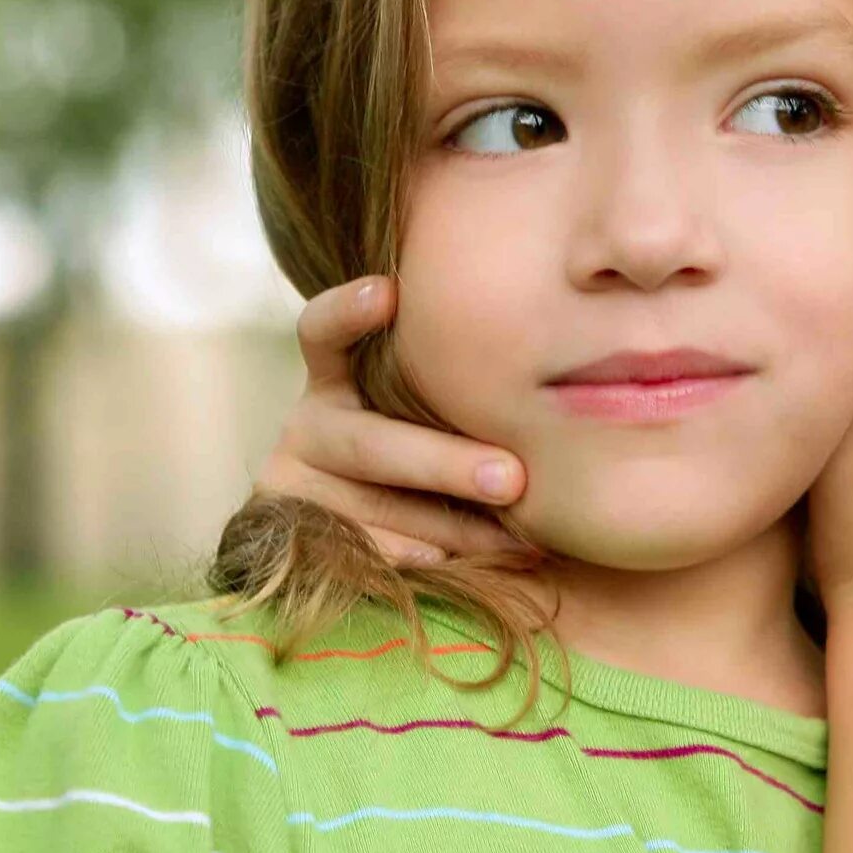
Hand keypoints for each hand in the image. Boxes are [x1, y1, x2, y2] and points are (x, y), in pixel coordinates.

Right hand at [254, 277, 530, 566]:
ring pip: (375, 508)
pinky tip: (473, 560)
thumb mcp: (422, 401)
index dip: (347, 312)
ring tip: (519, 535)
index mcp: (332, 377)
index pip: (321, 332)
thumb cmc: (420, 441)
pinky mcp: (304, 541)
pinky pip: (368, 554)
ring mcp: (296, 487)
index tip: (389, 293)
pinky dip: (422, 556)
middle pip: (366, 443)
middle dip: (442, 463)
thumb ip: (454, 382)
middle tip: (512, 478)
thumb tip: (555, 363)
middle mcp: (308, 426)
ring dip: (451, 524)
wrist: (348, 519)